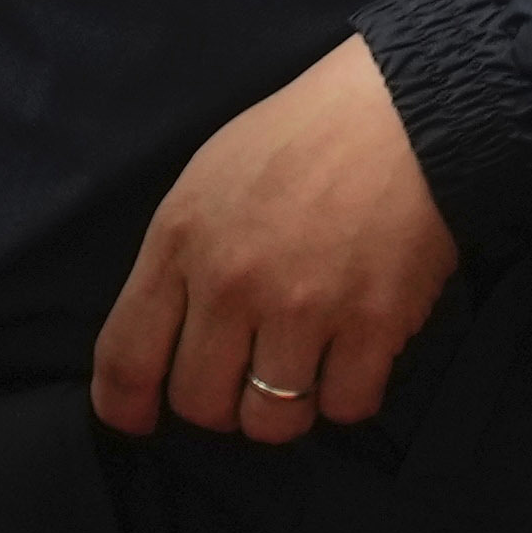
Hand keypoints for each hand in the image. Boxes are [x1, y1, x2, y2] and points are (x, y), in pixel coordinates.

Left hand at [89, 36, 459, 442]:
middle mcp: (232, 284)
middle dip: (219, 406)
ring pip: (271, 422)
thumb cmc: (303, 139)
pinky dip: (348, 396)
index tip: (141, 419)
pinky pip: (347, 406)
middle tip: (246, 379)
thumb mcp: (206, 181)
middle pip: (200, 404)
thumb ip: (181, 258)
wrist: (404, 110)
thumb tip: (171, 336)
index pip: (126, 357)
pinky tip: (354, 361)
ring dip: (285, 410)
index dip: (126, 406)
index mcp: (180, 242)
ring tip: (303, 374)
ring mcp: (304, 308)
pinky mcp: (373, 324)